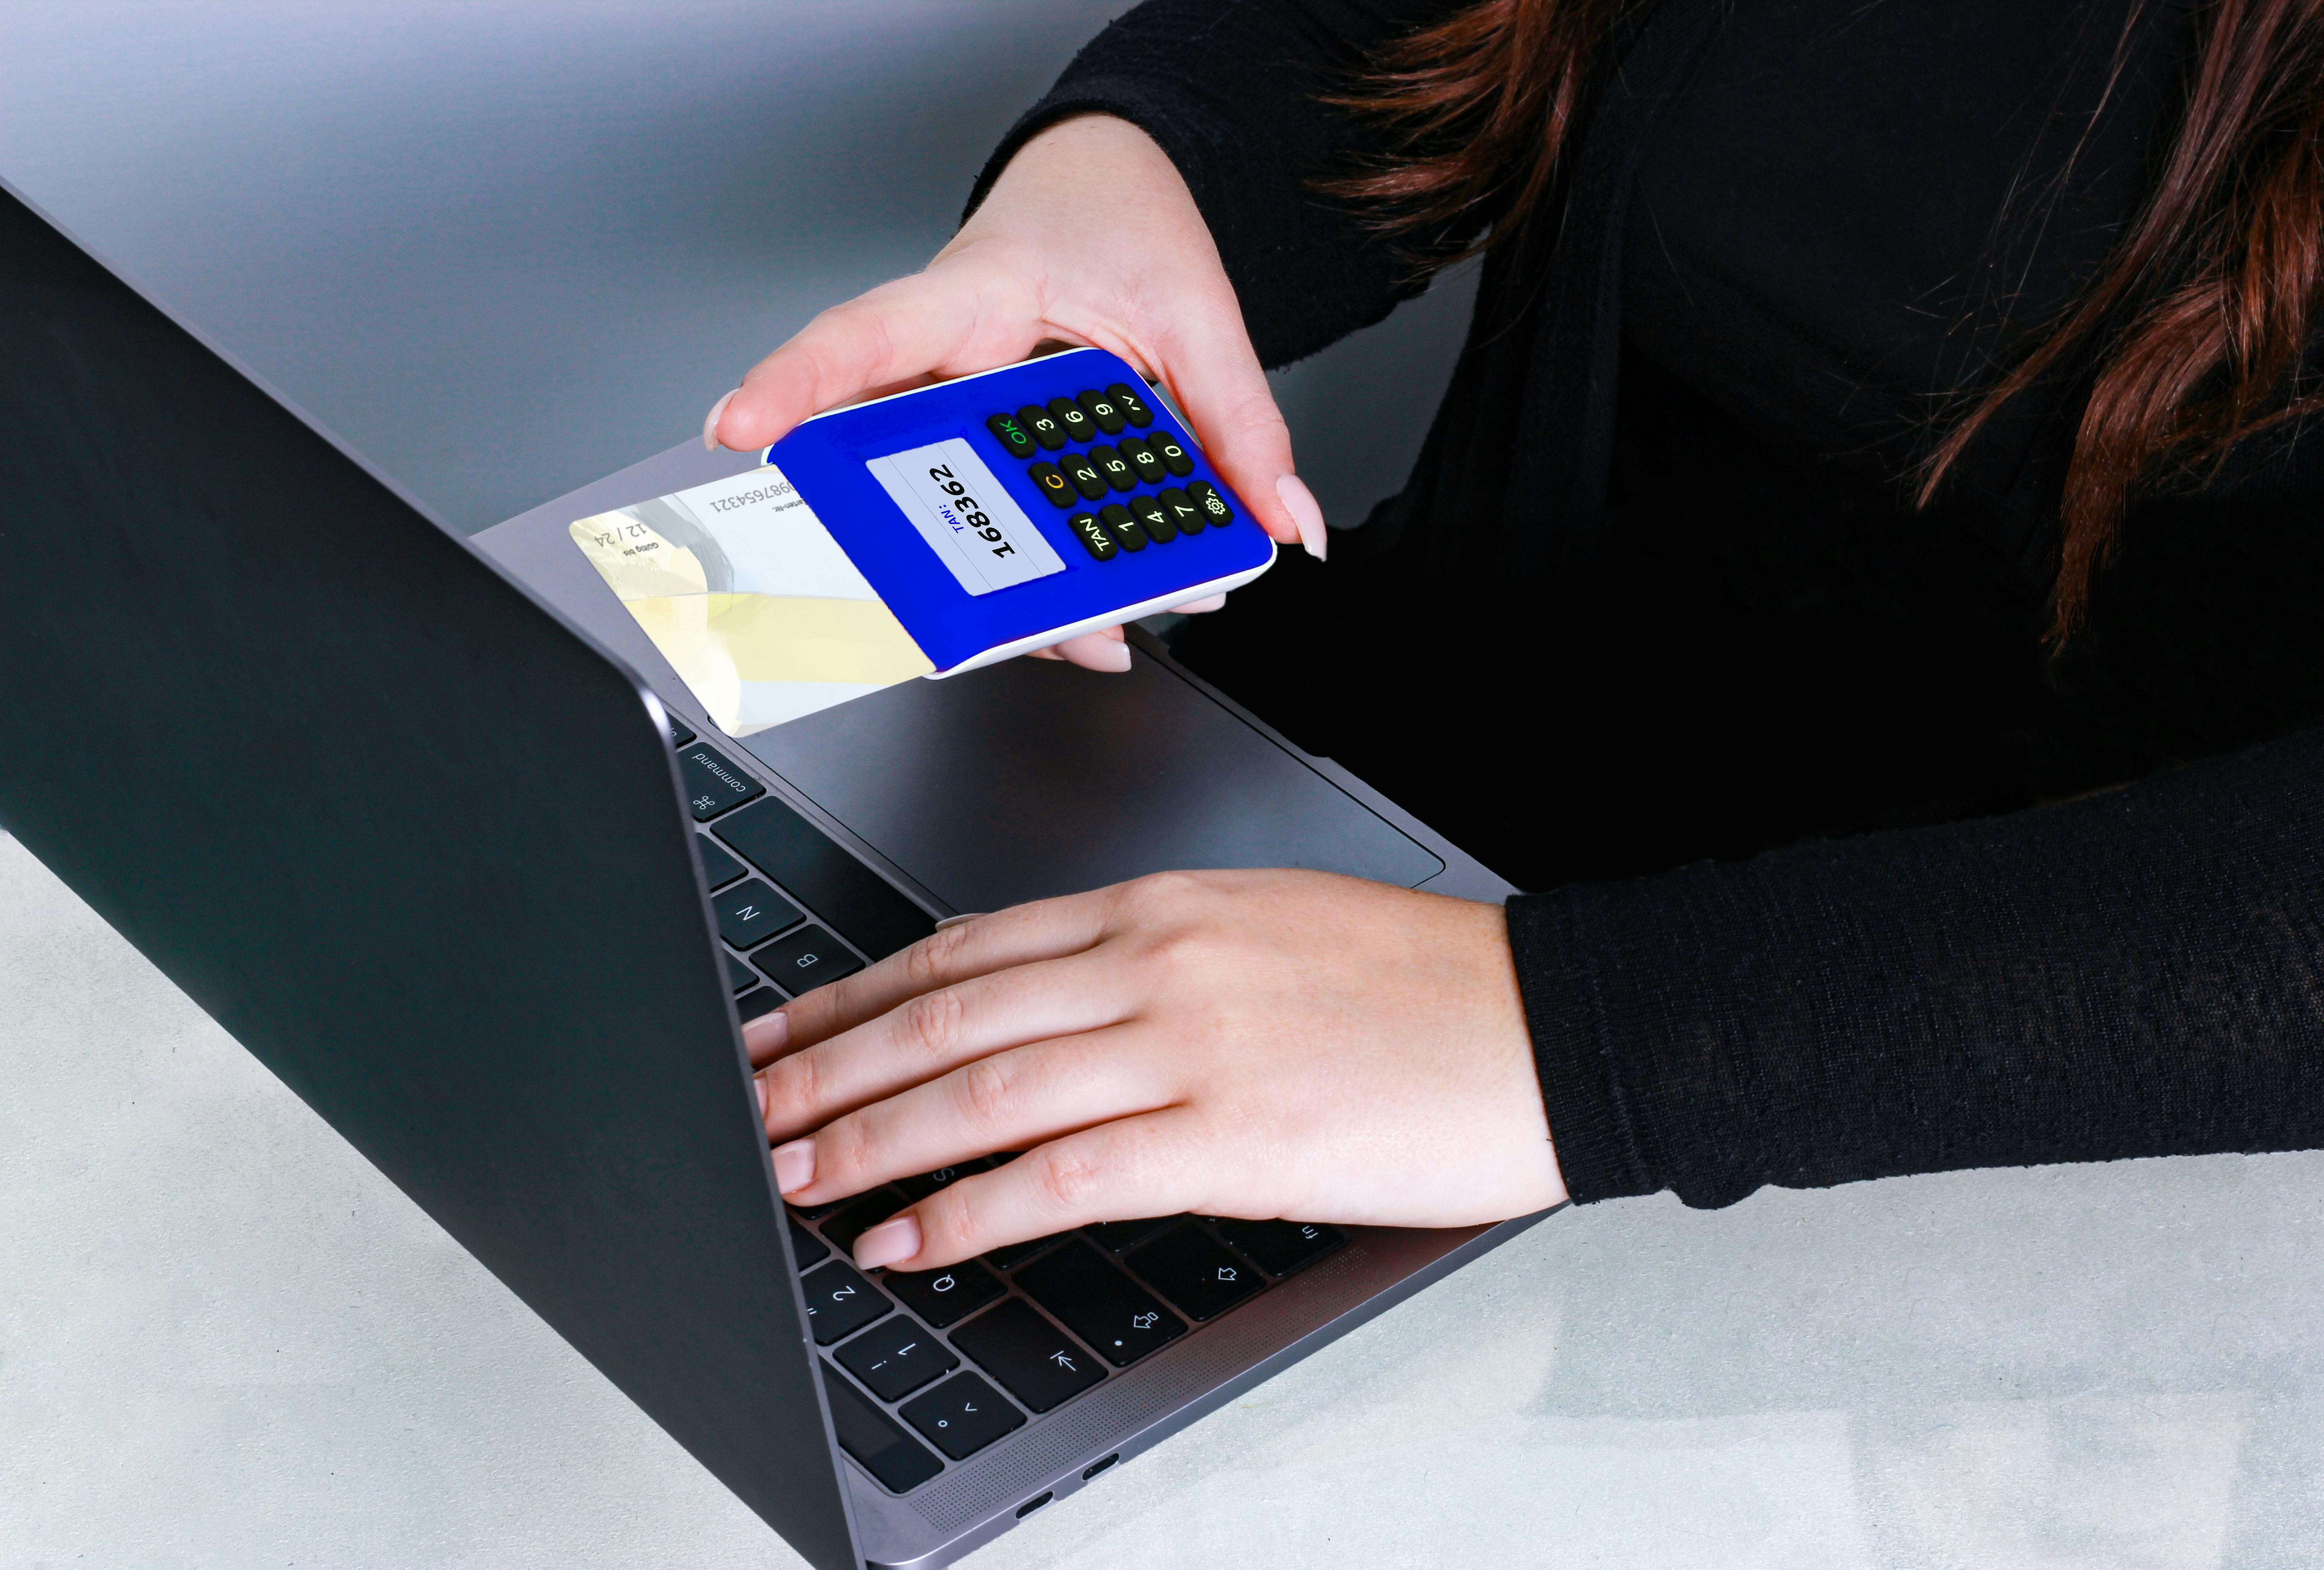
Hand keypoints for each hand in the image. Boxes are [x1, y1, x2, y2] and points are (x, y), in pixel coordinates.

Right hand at [700, 114, 1326, 670]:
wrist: (1114, 189)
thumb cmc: (1117, 221)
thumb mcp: (1196, 309)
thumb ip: (1240, 418)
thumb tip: (1281, 517)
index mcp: (967, 297)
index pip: (863, 336)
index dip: (794, 384)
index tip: (740, 426)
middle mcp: (943, 366)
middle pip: (902, 472)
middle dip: (937, 561)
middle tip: (978, 622)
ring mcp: (960, 417)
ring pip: (952, 520)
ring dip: (1014, 592)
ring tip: (1092, 636)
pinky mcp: (993, 454)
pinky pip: (1000, 526)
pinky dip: (1050, 580)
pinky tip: (1100, 615)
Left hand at [740, 870, 1568, 1272]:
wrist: (1546, 1021)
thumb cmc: (1418, 985)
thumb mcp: (1265, 932)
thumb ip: (1151, 960)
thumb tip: (1047, 1012)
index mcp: (1162, 905)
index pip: (966, 947)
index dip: (856, 994)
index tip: (788, 1030)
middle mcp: (1156, 960)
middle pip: (946, 1013)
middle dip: (827, 1069)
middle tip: (750, 1110)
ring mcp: (1188, 1043)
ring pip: (980, 1090)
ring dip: (868, 1140)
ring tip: (795, 1177)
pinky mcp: (1229, 1134)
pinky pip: (1059, 1175)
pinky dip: (964, 1211)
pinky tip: (908, 1238)